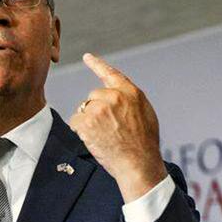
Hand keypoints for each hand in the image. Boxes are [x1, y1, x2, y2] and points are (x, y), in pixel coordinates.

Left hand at [68, 53, 167, 202]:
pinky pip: (75, 121)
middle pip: (93, 96)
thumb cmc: (144, 144)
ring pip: (84, 109)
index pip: (111, 74)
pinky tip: (94, 139)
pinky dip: (80, 130)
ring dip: (88, 121)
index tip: (87, 57)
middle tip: (107, 128)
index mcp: (130, 93)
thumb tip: (118, 97)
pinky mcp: (87, 122)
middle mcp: (114, 96)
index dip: (97, 64)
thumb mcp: (146, 114)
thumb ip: (130, 101)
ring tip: (103, 136)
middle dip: (95, 110)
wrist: (137, 164)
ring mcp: (99, 109)